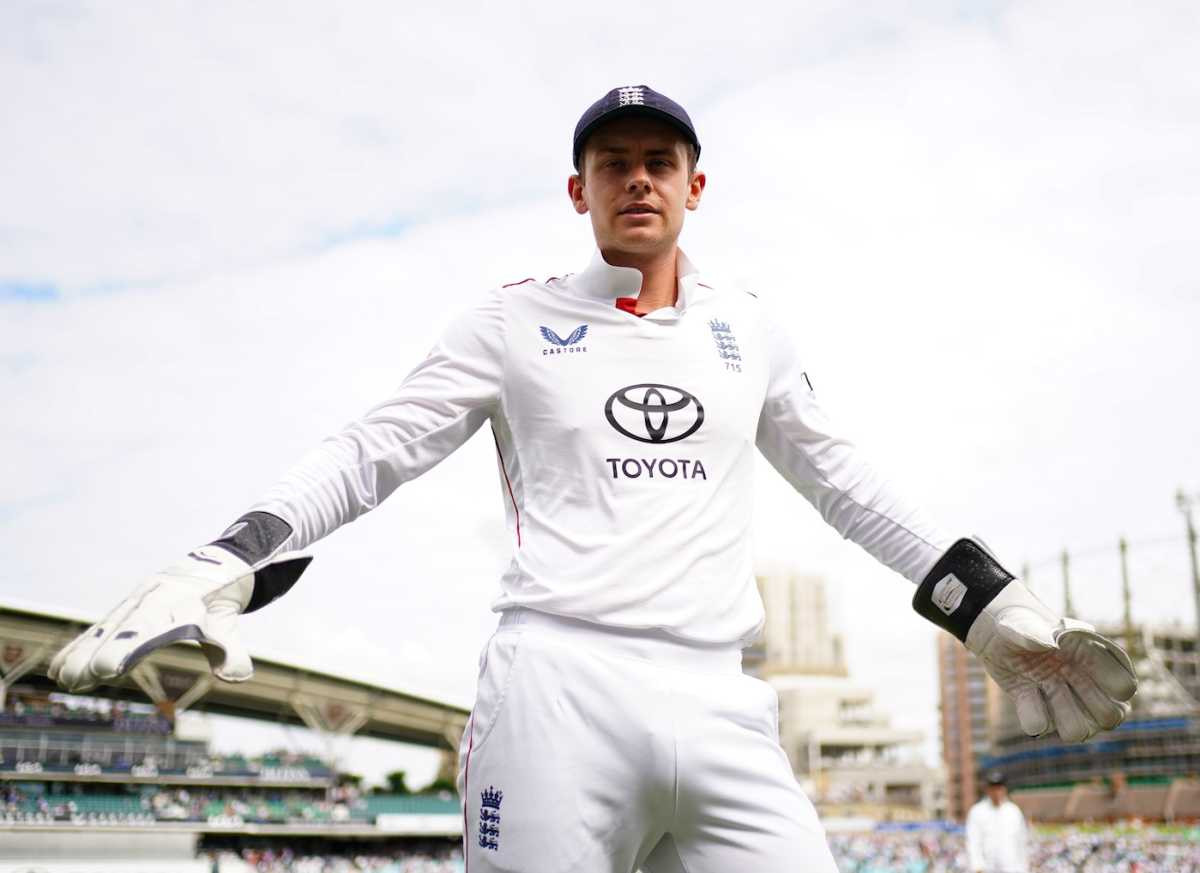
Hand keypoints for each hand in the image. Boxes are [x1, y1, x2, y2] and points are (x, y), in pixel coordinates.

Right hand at [49, 546, 309, 691]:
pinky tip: (59, 667)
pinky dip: (81, 645)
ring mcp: (138, 600)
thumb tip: (237, 678)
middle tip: (73, 680)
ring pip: (107, 626)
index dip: (128, 646)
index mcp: (179, 599)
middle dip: (96, 653)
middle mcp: (154, 597)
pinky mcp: (129, 607)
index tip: (108, 668)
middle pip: (122, 627)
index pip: (151, 625)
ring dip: (83, 653)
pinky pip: (102, 627)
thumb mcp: (230, 620)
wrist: (217, 563)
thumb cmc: (223, 595)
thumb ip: (231, 649)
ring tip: (62, 679)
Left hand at [967, 580, 1136, 741]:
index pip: (1125, 688)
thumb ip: (1034, 633)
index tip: (1076, 659)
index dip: (1106, 682)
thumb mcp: (1023, 624)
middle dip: (1086, 703)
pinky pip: (1040, 726)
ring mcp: (1066, 702)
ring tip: (1045, 686)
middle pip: (1111, 718)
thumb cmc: (1021, 623)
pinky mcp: (1040, 712)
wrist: (997, 634)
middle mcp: (1089, 686)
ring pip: (1079, 732)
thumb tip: (1050, 643)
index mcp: (1099, 660)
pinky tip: (1025, 692)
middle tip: (1063, 677)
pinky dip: (1030, 712)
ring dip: (1059, 712)